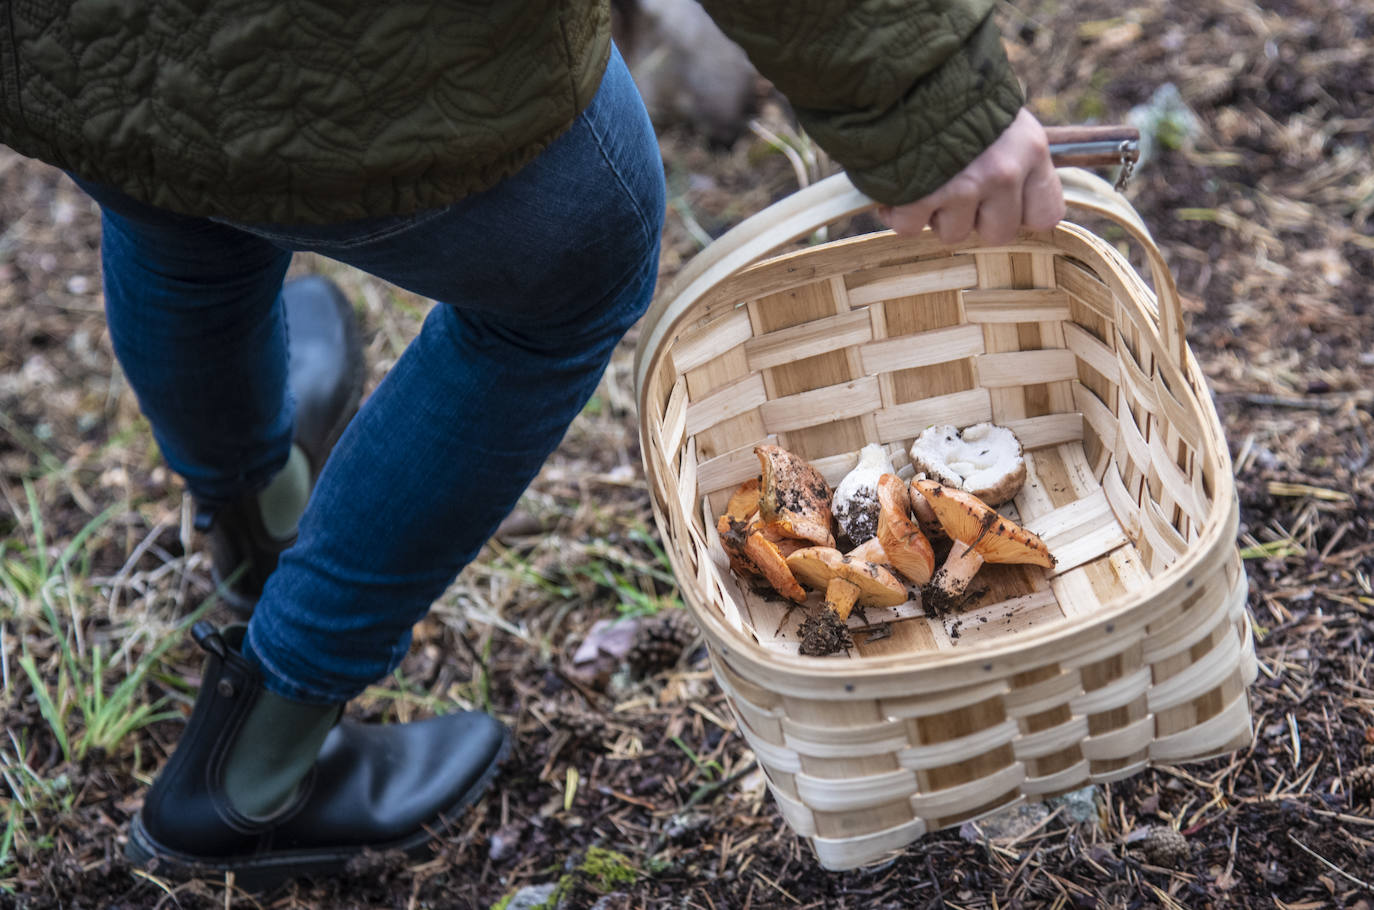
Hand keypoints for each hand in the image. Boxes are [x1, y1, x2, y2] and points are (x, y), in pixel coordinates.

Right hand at [877, 108, 1063, 243]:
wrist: (899, 69)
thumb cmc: (950, 92)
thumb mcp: (1000, 118)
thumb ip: (1013, 158)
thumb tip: (1014, 201)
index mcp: (1030, 150)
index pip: (1046, 214)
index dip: (1020, 214)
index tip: (1000, 203)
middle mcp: (1002, 172)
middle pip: (998, 234)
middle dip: (974, 220)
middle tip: (955, 190)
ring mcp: (961, 187)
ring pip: (952, 234)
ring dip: (934, 214)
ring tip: (923, 178)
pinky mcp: (919, 197)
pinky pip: (909, 227)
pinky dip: (897, 211)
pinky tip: (896, 186)